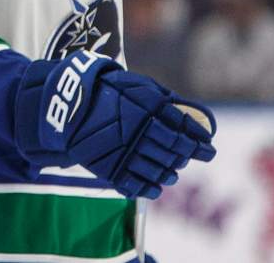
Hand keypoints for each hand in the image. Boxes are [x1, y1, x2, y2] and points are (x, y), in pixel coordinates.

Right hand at [14, 51, 215, 199]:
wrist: (66, 103)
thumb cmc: (105, 90)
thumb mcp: (136, 86)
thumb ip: (165, 100)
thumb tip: (193, 113)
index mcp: (149, 108)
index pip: (184, 129)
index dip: (199, 142)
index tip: (207, 148)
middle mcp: (141, 131)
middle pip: (175, 150)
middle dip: (187, 156)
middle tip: (192, 157)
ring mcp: (126, 151)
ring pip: (159, 169)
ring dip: (170, 172)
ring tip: (172, 173)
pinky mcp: (111, 167)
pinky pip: (137, 184)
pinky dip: (150, 188)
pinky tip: (156, 187)